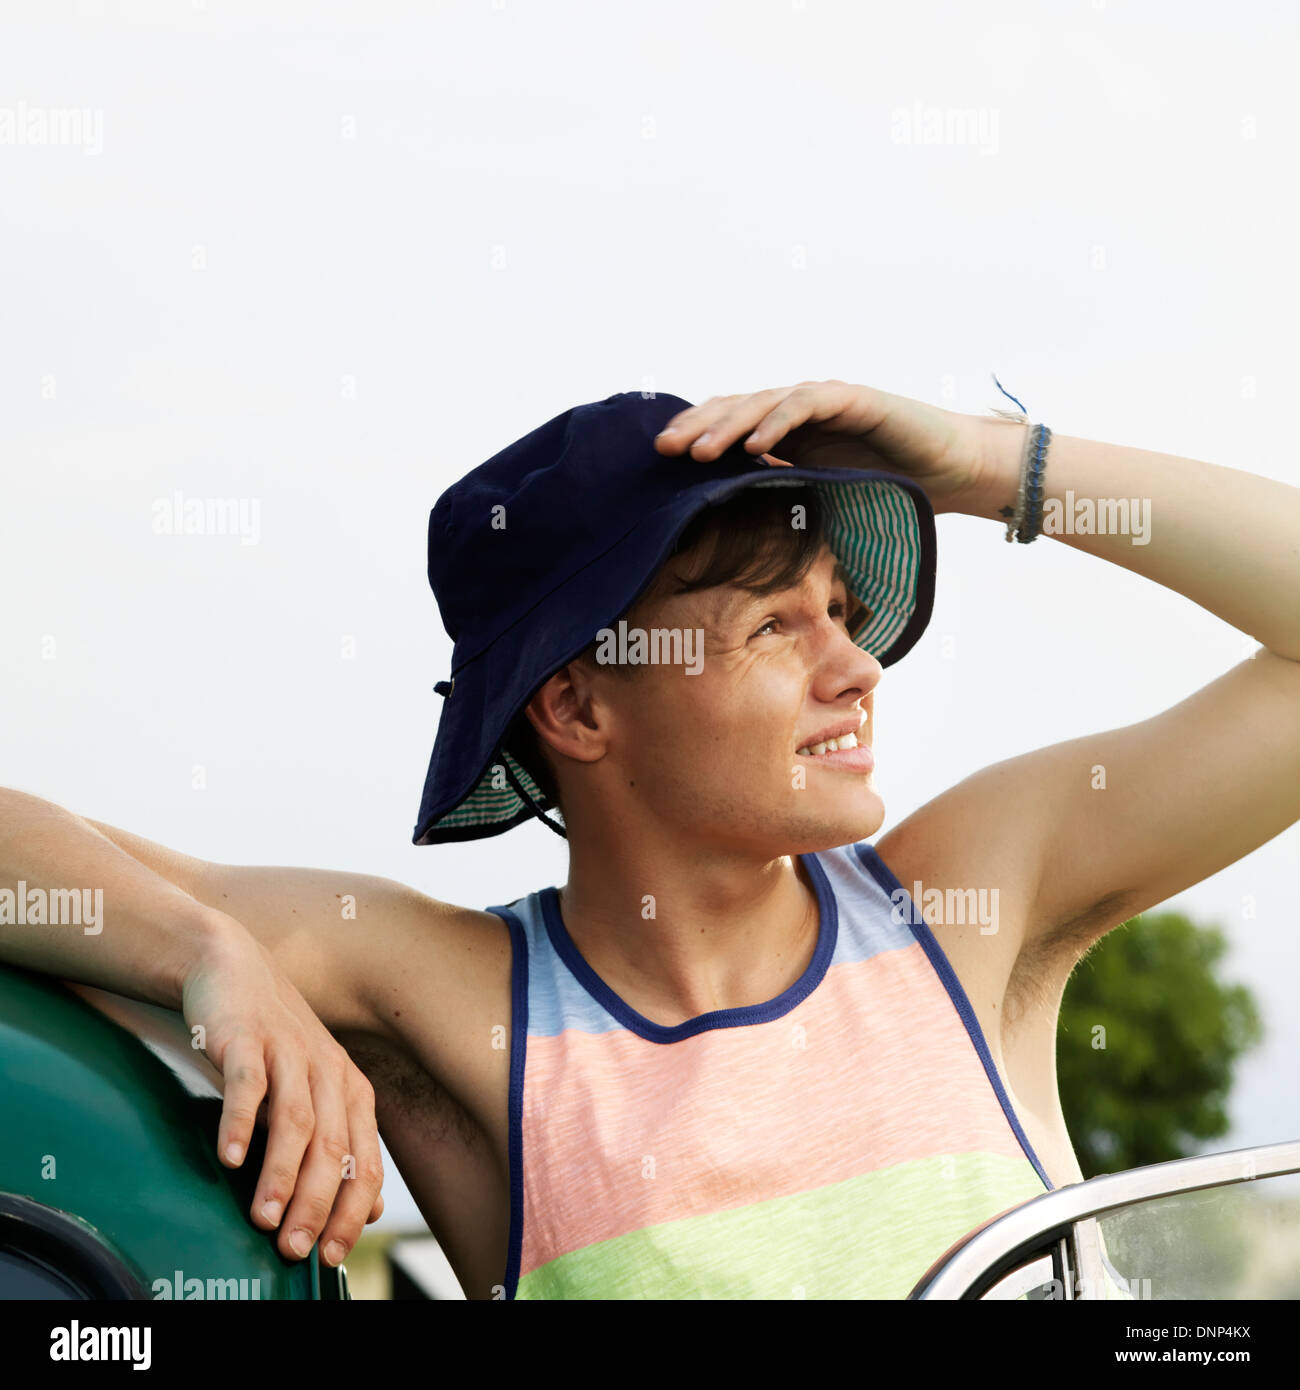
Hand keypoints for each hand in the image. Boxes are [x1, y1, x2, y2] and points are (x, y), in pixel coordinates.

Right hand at [181, 917, 383, 1266]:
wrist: (232, 967)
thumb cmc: (273, 1043)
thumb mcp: (315, 1090)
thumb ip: (340, 1144)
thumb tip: (369, 1211)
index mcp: (351, 1090)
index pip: (364, 1162)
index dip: (351, 1212)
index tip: (331, 1258)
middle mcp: (328, 1071)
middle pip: (333, 1148)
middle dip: (317, 1205)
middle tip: (295, 1250)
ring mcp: (288, 1052)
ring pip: (296, 1121)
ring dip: (281, 1174)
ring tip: (263, 1218)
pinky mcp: (247, 1039)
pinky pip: (248, 1084)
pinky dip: (240, 1122)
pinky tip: (228, 1157)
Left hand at [654, 379, 1008, 511]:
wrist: (951, 472)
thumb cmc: (889, 494)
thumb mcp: (824, 510)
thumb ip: (785, 514)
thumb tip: (738, 559)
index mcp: (785, 437)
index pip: (728, 431)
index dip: (694, 442)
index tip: (658, 468)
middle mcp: (797, 414)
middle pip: (733, 411)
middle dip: (696, 429)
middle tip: (661, 452)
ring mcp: (822, 402)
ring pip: (761, 405)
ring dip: (727, 426)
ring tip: (697, 451)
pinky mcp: (851, 398)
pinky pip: (805, 405)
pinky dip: (778, 422)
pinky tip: (754, 445)